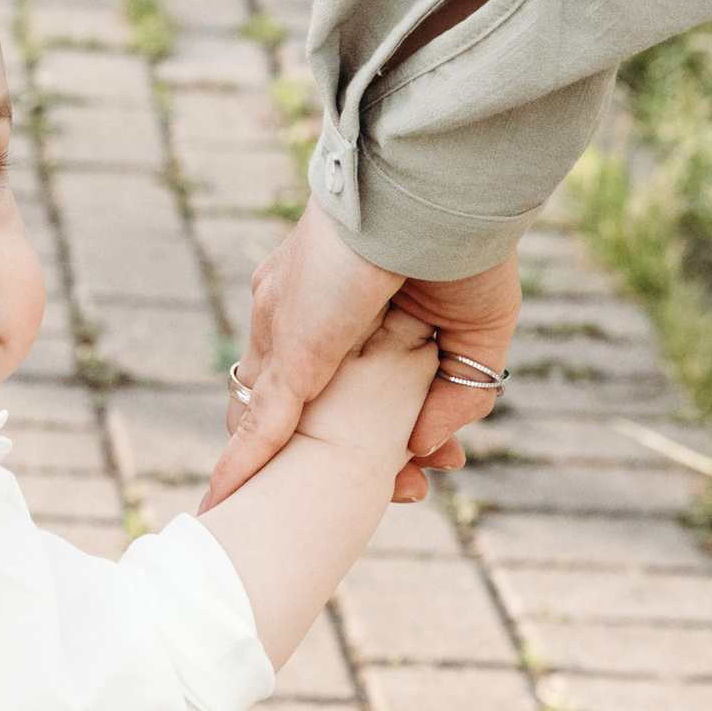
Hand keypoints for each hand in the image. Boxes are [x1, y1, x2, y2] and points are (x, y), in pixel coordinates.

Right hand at [209, 200, 521, 507]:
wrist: (409, 211)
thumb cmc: (332, 266)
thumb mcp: (290, 347)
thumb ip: (269, 416)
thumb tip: (244, 475)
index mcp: (300, 323)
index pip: (288, 407)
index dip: (285, 456)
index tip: (277, 500)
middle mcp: (357, 333)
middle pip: (353, 421)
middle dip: (362, 466)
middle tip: (376, 499)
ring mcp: (413, 338)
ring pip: (409, 418)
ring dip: (408, 458)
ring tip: (410, 490)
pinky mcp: (467, 339)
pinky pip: (459, 398)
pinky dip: (446, 427)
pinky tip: (432, 453)